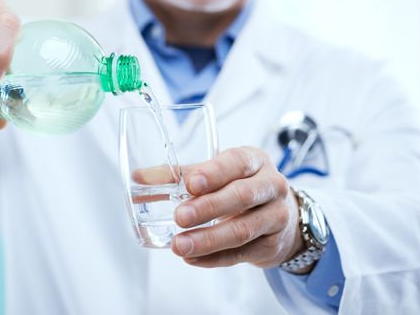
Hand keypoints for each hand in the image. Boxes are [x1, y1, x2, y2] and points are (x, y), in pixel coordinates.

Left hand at [171, 146, 306, 270]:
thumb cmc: (241, 186)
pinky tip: (192, 258)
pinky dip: (214, 258)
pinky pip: (242, 254)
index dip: (214, 173)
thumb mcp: (217, 174)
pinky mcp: (272, 244)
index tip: (191, 183)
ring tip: (180, 245)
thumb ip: (179, 176)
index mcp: (254, 160)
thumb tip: (139, 177)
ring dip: (208, 239)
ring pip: (243, 229)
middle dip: (208, 207)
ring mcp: (276, 216)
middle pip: (242, 196)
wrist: (280, 216)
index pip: (237, 162)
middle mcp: (271, 185)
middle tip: (179, 217)